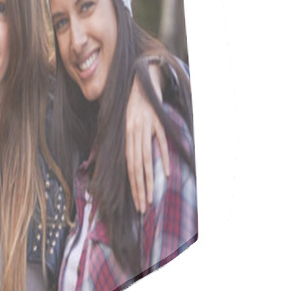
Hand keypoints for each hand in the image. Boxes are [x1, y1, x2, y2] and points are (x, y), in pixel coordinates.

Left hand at [125, 70, 169, 213]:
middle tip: (142, 208)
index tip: (136, 203)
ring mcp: (145, 128)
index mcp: (124, 137)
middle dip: (138, 189)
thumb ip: (128, 143)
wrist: (141, 83)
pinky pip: (160, 142)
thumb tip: (126, 164)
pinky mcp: (157, 122)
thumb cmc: (132, 108)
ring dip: (148, 180)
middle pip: (135, 167)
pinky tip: (165, 175)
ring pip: (146, 159)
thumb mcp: (125, 125)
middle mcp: (132, 134)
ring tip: (150, 198)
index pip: (127, 167)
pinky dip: (161, 157)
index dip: (131, 186)